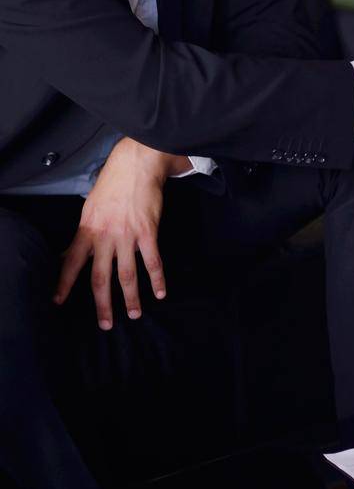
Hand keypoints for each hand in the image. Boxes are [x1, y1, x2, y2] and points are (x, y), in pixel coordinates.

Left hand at [54, 138, 187, 328]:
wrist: (136, 164)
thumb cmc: (112, 183)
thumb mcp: (89, 208)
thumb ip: (82, 234)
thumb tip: (66, 254)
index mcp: (87, 229)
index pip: (70, 262)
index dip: (64, 284)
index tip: (58, 302)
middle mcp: (105, 236)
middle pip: (100, 278)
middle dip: (102, 304)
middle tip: (105, 324)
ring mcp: (128, 235)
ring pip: (128, 275)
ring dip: (131, 298)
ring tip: (134, 314)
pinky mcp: (148, 232)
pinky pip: (153, 261)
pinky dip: (158, 278)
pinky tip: (161, 292)